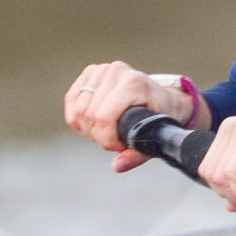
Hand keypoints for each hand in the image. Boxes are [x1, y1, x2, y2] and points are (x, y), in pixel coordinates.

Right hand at [63, 60, 197, 172]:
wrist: (164, 97)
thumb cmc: (161, 115)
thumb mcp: (155, 137)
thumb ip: (136, 154)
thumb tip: (117, 166)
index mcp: (133, 83)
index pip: (103, 117)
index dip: (107, 139)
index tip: (120, 146)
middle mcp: (115, 71)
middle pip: (88, 115)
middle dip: (98, 136)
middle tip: (114, 140)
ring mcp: (101, 69)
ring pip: (78, 110)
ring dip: (88, 128)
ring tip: (106, 131)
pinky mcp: (90, 72)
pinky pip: (71, 100)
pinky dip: (78, 117)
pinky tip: (93, 122)